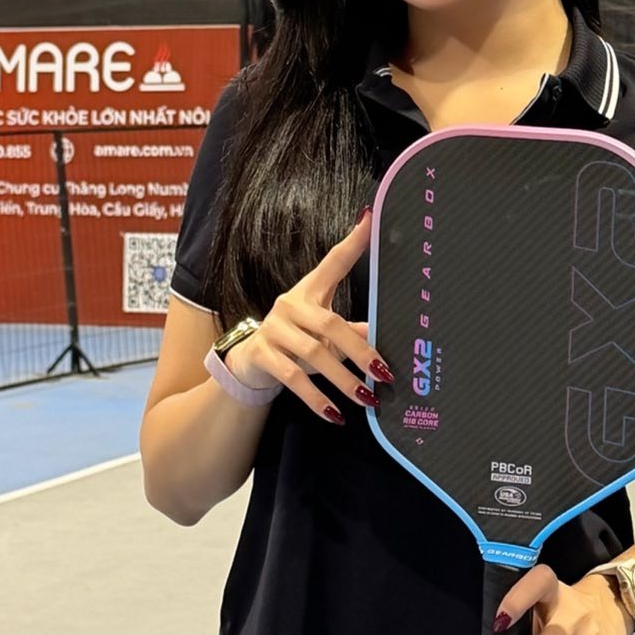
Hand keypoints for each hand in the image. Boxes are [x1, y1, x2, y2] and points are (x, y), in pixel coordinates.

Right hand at [225, 208, 393, 421]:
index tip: (371, 219)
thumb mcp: (323, 333)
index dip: (353, 241)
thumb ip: (353, 331)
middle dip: (361, 350)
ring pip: (314, 354)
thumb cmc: (296, 342)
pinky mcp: (262, 354)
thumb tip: (385, 335)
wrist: (249, 363)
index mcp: (309, 290)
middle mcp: (291, 304)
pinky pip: (293, 378)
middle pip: (331, 324)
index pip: (333, 261)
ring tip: (367, 399)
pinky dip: (316, 399)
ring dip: (343, 380)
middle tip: (386, 373)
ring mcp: (274, 329)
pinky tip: (335, 414)